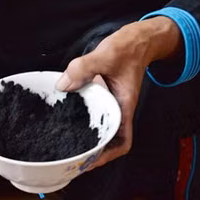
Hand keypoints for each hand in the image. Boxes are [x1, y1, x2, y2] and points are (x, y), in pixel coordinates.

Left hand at [56, 17, 181, 169]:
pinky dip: (77, 118)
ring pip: (97, 128)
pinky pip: (89, 113)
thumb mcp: (106, 54)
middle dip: (91, 153)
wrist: (137, 38)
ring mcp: (108, 104)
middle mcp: (117, 110)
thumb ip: (84, 68)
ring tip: (63, 146)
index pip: (123, 142)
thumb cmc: (129, 47)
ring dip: (83, 138)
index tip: (90, 161)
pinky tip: (61, 118)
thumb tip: (62, 85)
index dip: (108, 155)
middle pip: (107, 141)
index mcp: (124, 107)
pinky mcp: (100, 96)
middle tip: (69, 159)